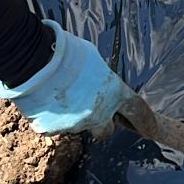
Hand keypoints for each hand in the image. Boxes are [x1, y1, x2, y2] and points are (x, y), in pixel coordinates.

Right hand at [0, 22, 133, 136]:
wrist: (32, 61)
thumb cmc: (65, 52)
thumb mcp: (93, 58)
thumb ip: (102, 78)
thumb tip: (99, 82)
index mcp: (114, 93)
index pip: (138, 110)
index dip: (146, 121)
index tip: (151, 129)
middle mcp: (98, 114)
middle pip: (106, 131)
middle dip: (101, 122)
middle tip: (89, 108)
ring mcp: (75, 125)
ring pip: (78, 126)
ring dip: (73, 115)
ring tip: (59, 94)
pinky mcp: (52, 130)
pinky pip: (55, 127)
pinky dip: (52, 117)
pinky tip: (46, 101)